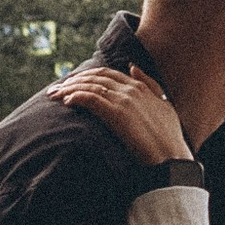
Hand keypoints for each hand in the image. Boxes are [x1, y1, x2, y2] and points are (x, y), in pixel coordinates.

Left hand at [62, 63, 192, 166]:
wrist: (170, 158)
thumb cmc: (168, 138)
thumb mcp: (164, 105)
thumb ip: (150, 84)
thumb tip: (132, 66)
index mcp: (141, 87)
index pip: (107, 74)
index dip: (87, 76)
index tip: (72, 82)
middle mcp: (131, 89)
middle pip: (94, 77)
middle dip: (73, 80)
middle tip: (56, 88)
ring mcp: (123, 100)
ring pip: (89, 86)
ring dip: (68, 88)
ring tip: (53, 95)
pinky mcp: (116, 113)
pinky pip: (89, 98)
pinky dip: (75, 97)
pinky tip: (66, 102)